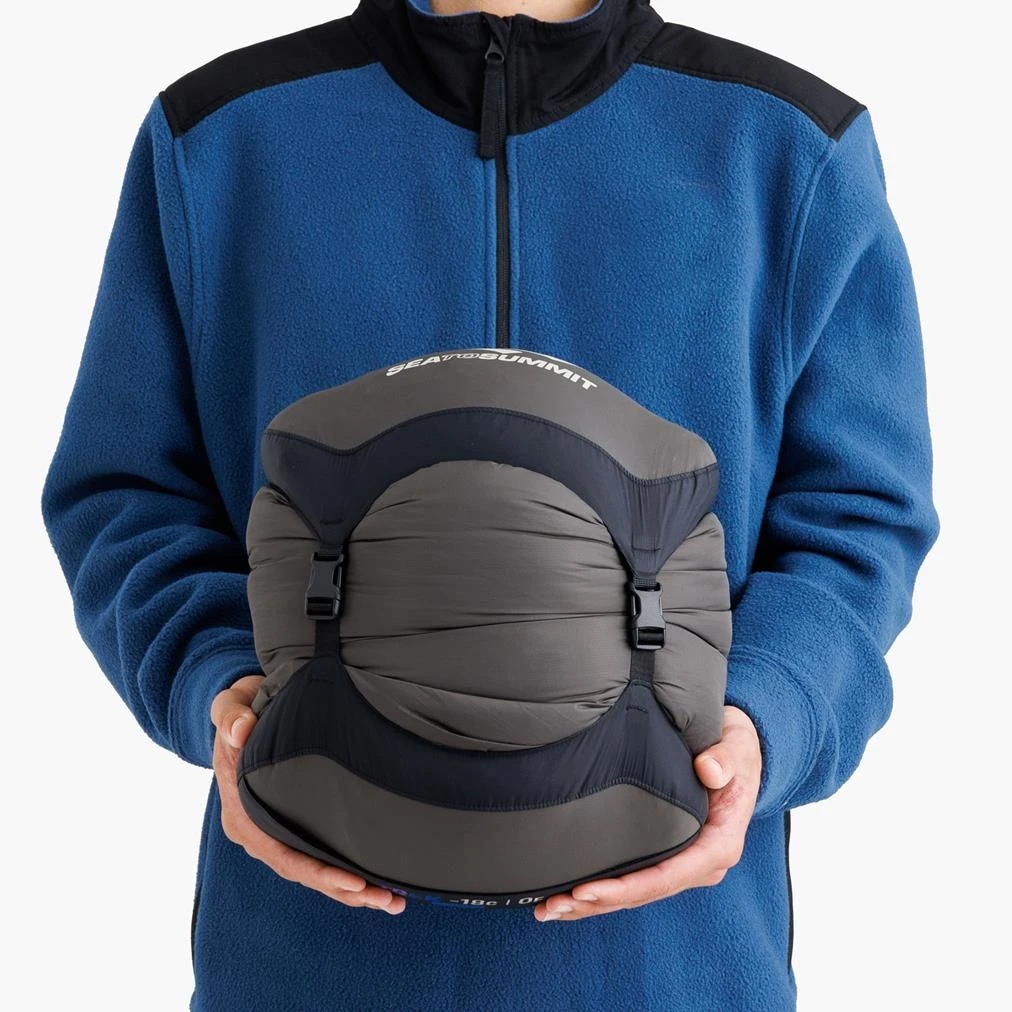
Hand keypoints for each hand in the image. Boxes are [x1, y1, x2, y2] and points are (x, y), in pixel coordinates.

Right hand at [210, 674, 406, 913]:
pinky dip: (344, 872)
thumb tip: (241, 730)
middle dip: (344, 890)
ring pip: (312, 871)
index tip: (354, 880)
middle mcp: (255, 830)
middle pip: (302, 872)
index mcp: (241, 811)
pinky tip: (377, 880)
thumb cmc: (239, 710)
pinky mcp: (289, 826)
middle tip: (387, 899)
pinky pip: (316, 857)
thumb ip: (232, 717)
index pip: (281, 853)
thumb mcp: (230, 706)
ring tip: (392, 900)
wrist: (239, 712)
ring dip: (350, 889)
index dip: (317, 871)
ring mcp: (271, 832)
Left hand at [533, 705, 761, 921]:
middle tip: (555, 905)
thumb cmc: (734, 750)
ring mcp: (683, 864)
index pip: (669, 875)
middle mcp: (700, 863)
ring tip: (550, 909)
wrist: (736, 751)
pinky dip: (601, 892)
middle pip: (645, 892)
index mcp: (719, 845)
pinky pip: (633, 881)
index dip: (627, 887)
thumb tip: (710, 770)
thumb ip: (725, 759)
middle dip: (600, 901)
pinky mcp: (667, 856)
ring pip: (635, 893)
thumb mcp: (736, 748)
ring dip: (593, 904)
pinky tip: (568, 897)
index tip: (588, 889)